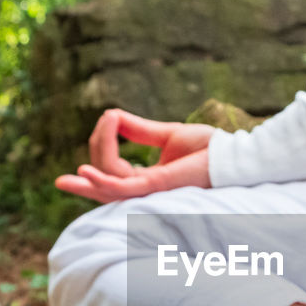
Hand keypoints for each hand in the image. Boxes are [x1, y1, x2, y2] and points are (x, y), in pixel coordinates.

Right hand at [54, 108, 212, 202]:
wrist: (231, 155)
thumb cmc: (207, 148)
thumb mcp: (167, 135)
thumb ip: (139, 129)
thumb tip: (113, 115)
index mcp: (147, 179)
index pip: (112, 169)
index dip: (104, 142)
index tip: (110, 115)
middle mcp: (145, 190)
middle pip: (105, 183)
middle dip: (88, 171)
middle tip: (79, 155)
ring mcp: (151, 190)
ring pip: (109, 187)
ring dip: (92, 175)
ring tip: (74, 173)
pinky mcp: (158, 185)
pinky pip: (123, 187)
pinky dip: (103, 180)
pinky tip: (85, 172)